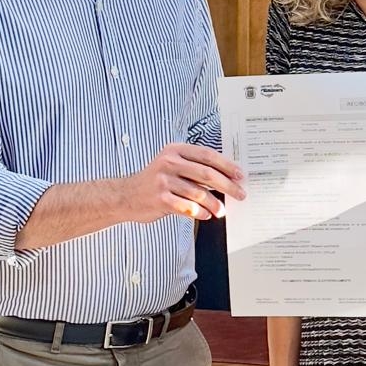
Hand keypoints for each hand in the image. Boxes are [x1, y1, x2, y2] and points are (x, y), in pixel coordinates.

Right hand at [126, 143, 244, 223]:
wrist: (126, 195)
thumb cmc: (154, 181)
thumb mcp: (171, 164)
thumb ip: (193, 167)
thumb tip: (225, 177)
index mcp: (175, 150)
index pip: (207, 155)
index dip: (226, 165)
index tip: (240, 175)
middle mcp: (169, 163)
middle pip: (207, 174)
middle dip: (228, 185)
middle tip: (240, 194)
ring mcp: (163, 181)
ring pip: (199, 193)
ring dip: (214, 204)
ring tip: (221, 211)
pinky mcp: (160, 199)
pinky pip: (187, 208)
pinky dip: (200, 213)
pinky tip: (206, 215)